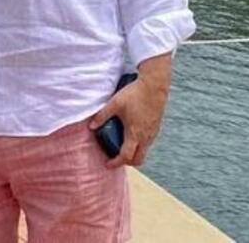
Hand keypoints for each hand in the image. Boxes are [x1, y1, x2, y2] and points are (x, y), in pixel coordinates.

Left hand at [89, 54, 171, 168]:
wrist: (155, 85)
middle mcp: (145, 137)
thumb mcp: (115, 103)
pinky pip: (149, 142)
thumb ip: (102, 116)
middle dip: (127, 162)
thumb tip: (91, 126)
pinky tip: (133, 134)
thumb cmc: (135, 94)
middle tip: (117, 157)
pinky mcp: (157, 126)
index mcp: (134, 134)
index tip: (108, 164)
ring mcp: (153, 132)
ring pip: (145, 151)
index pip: (125, 157)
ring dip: (135, 153)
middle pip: (138, 160)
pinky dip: (141, 144)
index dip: (115, 163)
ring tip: (124, 145)